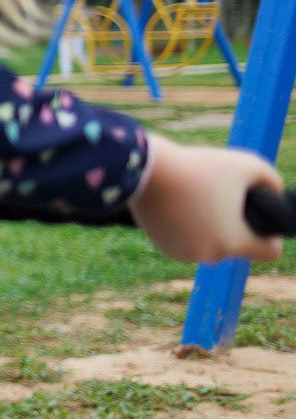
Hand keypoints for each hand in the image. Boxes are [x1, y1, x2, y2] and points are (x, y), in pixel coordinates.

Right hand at [128, 133, 284, 265]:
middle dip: (232, 224)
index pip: (270, 252)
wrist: (145, 170)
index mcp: (233, 241)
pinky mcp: (164, 246)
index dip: (271, 235)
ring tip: (196, 198)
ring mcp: (184, 253)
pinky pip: (188, 241)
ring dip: (208, 227)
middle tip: (218, 197)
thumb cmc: (198, 166)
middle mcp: (210, 254)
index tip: (257, 216)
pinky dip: (187, 227)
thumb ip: (271, 180)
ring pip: (210, 242)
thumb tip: (273, 191)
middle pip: (236, 243)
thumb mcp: (246, 164)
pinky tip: (179, 205)